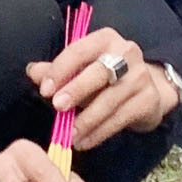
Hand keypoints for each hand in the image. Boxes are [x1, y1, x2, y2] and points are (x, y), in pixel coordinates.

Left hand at [29, 27, 180, 148]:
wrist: (148, 90)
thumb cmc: (105, 78)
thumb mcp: (82, 70)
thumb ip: (58, 71)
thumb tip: (33, 72)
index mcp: (105, 39)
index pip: (79, 50)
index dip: (60, 69)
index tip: (45, 90)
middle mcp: (126, 52)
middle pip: (99, 72)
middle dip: (77, 90)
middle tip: (58, 107)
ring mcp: (141, 76)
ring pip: (110, 100)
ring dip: (87, 120)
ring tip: (69, 135)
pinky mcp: (149, 100)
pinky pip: (121, 118)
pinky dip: (99, 132)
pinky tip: (84, 142)